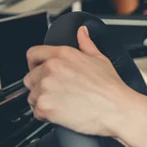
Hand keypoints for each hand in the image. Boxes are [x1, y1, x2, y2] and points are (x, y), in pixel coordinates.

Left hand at [24, 26, 141, 136]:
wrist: (117, 109)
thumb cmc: (111, 88)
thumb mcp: (100, 59)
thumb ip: (86, 43)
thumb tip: (82, 32)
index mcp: (63, 55)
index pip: (33, 54)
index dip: (35, 64)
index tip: (39, 71)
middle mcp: (51, 69)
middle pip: (30, 78)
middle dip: (40, 86)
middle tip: (57, 92)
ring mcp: (46, 87)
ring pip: (32, 96)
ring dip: (43, 101)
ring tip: (63, 104)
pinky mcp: (45, 106)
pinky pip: (36, 112)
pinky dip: (46, 115)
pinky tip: (62, 113)